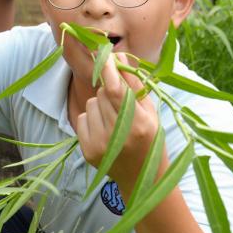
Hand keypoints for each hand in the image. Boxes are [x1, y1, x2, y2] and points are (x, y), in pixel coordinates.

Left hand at [75, 53, 160, 190]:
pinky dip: (91, 119)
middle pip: (102, 94)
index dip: (108, 70)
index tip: (103, 54)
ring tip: (114, 121)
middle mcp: (118, 134)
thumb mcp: (150, 112)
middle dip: (108, 91)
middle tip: (120, 105)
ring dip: (100, 106)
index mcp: (140, 124)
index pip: (116, 91)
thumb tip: (119, 58)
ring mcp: (100, 144)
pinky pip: (82, 118)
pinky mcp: (87, 151)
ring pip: (90, 104)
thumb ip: (134, 85)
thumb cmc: (149, 139)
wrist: (141, 179)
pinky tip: (104, 131)